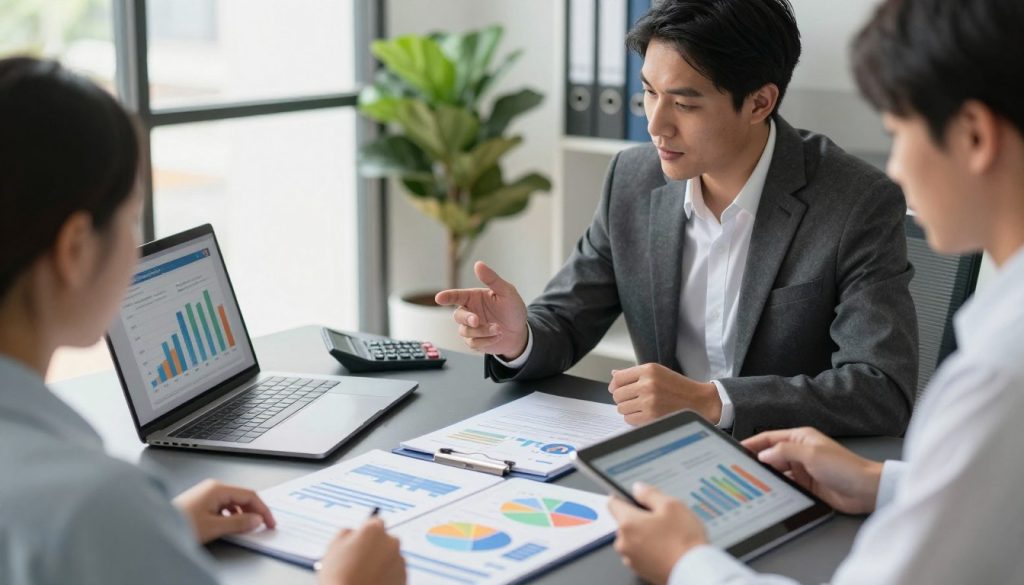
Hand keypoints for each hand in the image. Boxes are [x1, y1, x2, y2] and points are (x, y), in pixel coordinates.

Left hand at [172, 479, 275, 543]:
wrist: (156, 527)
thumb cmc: (180, 523)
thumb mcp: (214, 527)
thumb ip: (239, 523)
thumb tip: (256, 520)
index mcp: (218, 488)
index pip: (249, 495)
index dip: (263, 509)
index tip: (270, 522)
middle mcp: (213, 487)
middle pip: (242, 497)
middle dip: (254, 511)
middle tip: (262, 526)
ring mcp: (206, 493)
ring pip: (233, 502)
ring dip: (242, 514)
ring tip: (245, 528)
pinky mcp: (201, 501)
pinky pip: (224, 505)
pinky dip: (232, 515)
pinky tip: (230, 525)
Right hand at [317, 518, 404, 584]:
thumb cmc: (339, 575)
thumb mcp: (334, 546)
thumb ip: (346, 533)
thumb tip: (354, 533)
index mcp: (374, 530)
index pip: (375, 522)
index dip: (367, 532)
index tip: (362, 540)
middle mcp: (391, 541)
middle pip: (385, 539)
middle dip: (376, 547)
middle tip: (361, 561)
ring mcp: (399, 560)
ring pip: (390, 556)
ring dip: (381, 562)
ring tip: (365, 575)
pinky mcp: (404, 576)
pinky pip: (395, 571)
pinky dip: (387, 575)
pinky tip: (373, 581)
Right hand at [434, 261, 528, 358]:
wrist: (520, 333)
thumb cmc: (513, 310)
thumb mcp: (507, 292)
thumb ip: (492, 279)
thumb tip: (478, 264)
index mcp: (473, 298)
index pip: (456, 296)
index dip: (447, 297)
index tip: (439, 298)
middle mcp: (470, 312)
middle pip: (458, 316)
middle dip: (467, 318)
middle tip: (477, 320)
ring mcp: (471, 328)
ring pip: (466, 332)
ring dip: (483, 331)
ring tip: (499, 329)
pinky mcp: (475, 342)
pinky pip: (473, 343)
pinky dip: (487, 341)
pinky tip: (498, 337)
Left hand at [608, 482, 707, 584]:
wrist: (693, 571)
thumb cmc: (684, 541)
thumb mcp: (671, 505)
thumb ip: (650, 493)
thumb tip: (638, 488)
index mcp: (627, 523)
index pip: (613, 503)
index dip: (623, 497)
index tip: (631, 497)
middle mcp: (624, 543)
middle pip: (625, 522)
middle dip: (640, 518)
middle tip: (661, 519)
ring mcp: (631, 559)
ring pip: (633, 539)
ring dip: (645, 535)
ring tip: (667, 536)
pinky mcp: (640, 570)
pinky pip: (640, 554)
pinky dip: (650, 550)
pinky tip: (667, 549)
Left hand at [609, 363, 721, 424]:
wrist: (699, 401)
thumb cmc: (678, 387)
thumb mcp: (658, 372)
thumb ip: (635, 373)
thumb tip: (614, 374)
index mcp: (648, 370)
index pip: (618, 378)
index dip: (614, 385)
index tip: (615, 389)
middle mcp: (647, 384)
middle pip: (617, 394)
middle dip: (622, 398)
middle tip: (632, 399)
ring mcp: (649, 401)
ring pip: (621, 408)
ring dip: (628, 409)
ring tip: (641, 406)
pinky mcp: (651, 417)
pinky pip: (629, 419)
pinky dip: (634, 418)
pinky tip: (644, 414)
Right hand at [742, 427, 883, 514]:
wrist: (865, 490)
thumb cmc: (844, 467)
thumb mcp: (810, 454)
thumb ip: (784, 451)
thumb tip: (763, 454)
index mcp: (800, 438)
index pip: (770, 438)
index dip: (753, 442)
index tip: (737, 448)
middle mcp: (799, 452)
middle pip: (771, 454)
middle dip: (756, 460)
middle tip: (739, 467)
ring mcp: (802, 470)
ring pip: (777, 471)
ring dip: (766, 475)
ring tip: (749, 481)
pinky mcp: (806, 486)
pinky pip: (785, 485)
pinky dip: (776, 487)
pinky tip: (767, 492)